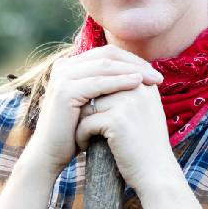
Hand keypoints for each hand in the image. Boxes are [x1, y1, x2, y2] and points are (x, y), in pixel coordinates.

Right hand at [23, 45, 163, 176]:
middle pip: (107, 55)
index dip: (132, 60)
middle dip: (135, 63)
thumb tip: (138, 75)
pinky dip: (120, 81)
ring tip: (152, 79)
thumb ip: (106, 86)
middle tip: (157, 75)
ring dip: (132, 70)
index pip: (107, 54)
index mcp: (70, 66)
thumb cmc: (75, 133)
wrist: (50, 154)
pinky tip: (137, 84)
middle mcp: (63, 67)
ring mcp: (62, 77)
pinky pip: (98, 82)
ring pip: (104, 66)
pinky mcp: (65, 91)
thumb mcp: (92, 104)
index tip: (154, 72)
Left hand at [74, 80, 180, 191]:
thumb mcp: (142, 112)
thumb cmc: (145, 146)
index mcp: (144, 83)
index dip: (95, 96)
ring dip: (80, 122)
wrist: (157, 174)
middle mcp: (138, 87)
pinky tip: (84, 146)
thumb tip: (95, 82)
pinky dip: (81, 135)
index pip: (109, 78)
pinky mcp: (117, 119)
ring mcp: (128, 102)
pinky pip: (86, 122)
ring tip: (83, 136)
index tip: (90, 115)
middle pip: (96, 90)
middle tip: (82, 127)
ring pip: (88, 105)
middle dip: (85, 109)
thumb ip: (125, 93)